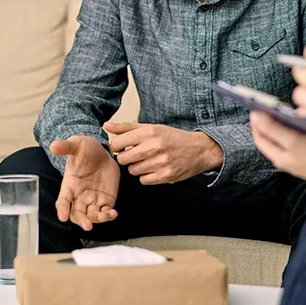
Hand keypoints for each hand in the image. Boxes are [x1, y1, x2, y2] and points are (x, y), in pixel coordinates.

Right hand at [49, 136, 119, 230]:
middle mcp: (79, 196)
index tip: (62, 216)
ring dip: (98, 219)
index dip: (62, 209)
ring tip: (107, 216)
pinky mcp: (106, 199)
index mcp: (69, 185)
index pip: (63, 200)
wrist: (102, 152)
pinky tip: (113, 213)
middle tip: (87, 226)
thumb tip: (53, 145)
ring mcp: (93, 199)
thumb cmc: (85, 150)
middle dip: (81, 221)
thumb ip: (65, 146)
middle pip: (77, 214)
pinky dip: (109, 215)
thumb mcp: (76, 144)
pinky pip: (105, 211)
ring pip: (92, 215)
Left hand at [105, 122, 223, 184]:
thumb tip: (106, 125)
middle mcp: (154, 146)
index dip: (118, 147)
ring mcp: (161, 162)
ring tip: (150, 161)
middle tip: (138, 155)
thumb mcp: (152, 128)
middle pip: (122, 159)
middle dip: (127, 158)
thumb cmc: (172, 138)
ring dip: (138, 167)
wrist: (199, 149)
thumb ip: (127, 127)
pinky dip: (147, 176)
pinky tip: (156, 169)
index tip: (125, 147)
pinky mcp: (166, 176)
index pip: (117, 143)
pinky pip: (144, 180)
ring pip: (133, 171)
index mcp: (149, 132)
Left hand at [250, 111, 305, 192]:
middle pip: (269, 136)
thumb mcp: (293, 141)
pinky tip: (301, 122)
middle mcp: (284, 158)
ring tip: (285, 111)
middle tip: (272, 105)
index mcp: (276, 156)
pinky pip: (295, 138)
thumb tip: (255, 116)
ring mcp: (295, 157)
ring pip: (282, 136)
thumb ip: (272, 129)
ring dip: (282, 123)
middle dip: (268, 121)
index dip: (257, 120)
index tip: (257, 104)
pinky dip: (294, 129)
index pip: (258, 136)